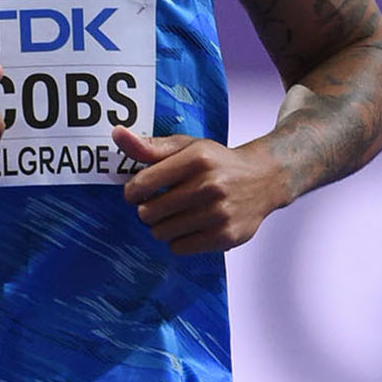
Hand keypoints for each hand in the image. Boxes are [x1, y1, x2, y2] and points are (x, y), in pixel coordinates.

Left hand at [113, 129, 285, 254]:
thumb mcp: (187, 147)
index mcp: (197, 159)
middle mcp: (210, 186)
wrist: (265, 179)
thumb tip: (116, 133)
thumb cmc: (217, 163)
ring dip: (163, 226)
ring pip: (162, 233)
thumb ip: (149, 146)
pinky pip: (179, 248)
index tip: (139, 193)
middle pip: (148, 213)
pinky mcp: (226, 236)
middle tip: (161, 204)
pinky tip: (191, 226)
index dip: (132, 193)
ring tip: (177, 215)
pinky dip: (179, 240)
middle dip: (148, 210)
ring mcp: (219, 213)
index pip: (141, 185)